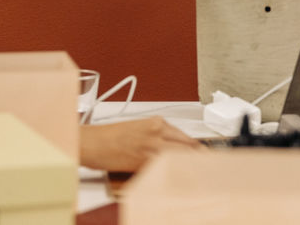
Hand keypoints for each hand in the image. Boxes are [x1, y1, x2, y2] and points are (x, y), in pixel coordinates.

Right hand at [79, 117, 199, 172]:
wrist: (92, 142)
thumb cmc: (110, 137)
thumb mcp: (139, 128)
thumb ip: (158, 136)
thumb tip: (173, 148)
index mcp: (157, 122)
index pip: (186, 137)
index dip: (198, 149)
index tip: (204, 156)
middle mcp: (157, 132)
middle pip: (188, 147)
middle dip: (199, 158)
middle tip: (208, 167)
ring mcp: (151, 147)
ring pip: (180, 158)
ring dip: (189, 166)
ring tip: (197, 175)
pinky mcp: (144, 162)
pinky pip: (165, 168)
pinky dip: (173, 173)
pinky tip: (178, 178)